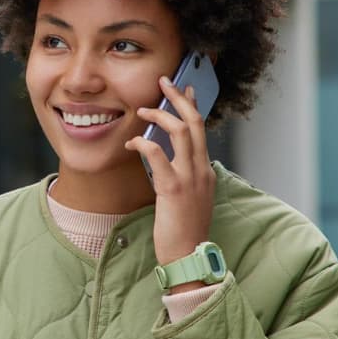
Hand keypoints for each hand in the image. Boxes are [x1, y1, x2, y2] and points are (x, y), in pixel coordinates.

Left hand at [124, 76, 215, 280]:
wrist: (189, 256)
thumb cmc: (185, 231)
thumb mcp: (190, 198)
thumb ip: (185, 177)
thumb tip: (171, 161)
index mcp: (205, 171)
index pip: (201, 130)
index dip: (192, 106)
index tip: (184, 89)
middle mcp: (202, 170)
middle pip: (194, 122)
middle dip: (178, 98)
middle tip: (163, 82)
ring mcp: (190, 178)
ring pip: (180, 132)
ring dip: (160, 115)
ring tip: (142, 109)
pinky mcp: (174, 189)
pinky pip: (159, 155)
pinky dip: (144, 142)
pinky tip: (132, 142)